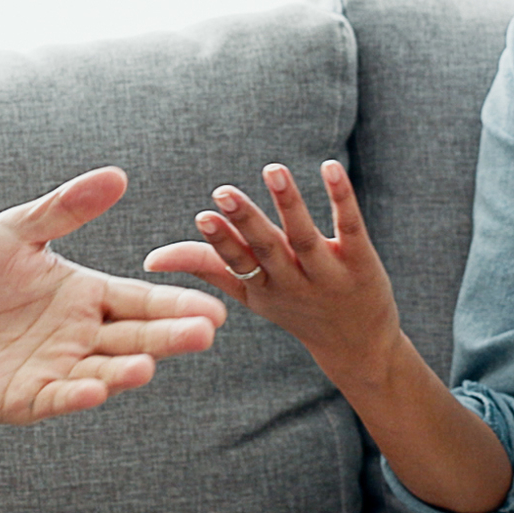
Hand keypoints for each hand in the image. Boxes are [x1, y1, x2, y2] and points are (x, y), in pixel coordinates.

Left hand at [0, 168, 227, 423]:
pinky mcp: (26, 399)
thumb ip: (63, 210)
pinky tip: (93, 389)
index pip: (141, 300)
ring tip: (148, 365)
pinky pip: (57, 398)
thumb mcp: (13, 233)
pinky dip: (76, 396)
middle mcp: (80, 335)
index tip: (215, 308)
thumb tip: (117, 175)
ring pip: (103, 372)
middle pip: (135, 337)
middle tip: (205, 333)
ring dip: (126, 371)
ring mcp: (56, 369)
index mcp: (85, 295)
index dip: (176, 305)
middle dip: (170, 337)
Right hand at [142, 161, 402, 382]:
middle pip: (268, 249)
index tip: (203, 217)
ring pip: (305, 236)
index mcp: (263, 288)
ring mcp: (329, 274)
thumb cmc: (295, 309)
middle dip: (246, 221)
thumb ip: (207, 267)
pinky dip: (341, 198)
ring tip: (273, 170)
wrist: (358, 345)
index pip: (238, 263)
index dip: (222, 242)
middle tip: (225, 192)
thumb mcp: (250, 294)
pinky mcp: (361, 261)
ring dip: (288, 203)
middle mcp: (294, 282)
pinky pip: (351, 227)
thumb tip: (152, 259)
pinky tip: (330, 167)